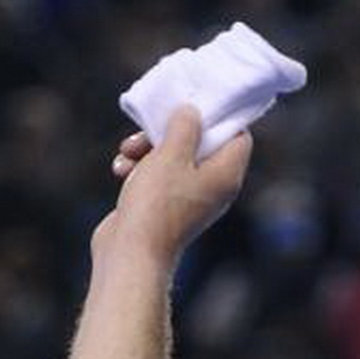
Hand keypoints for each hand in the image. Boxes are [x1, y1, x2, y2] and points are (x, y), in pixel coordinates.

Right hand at [92, 106, 252, 264]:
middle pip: (201, 144)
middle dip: (170, 133)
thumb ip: (185, 127)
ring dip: (148, 149)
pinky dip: (139, 169)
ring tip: (128, 151)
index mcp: (226, 174)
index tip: (194, 106)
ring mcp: (189, 198)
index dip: (220, 118)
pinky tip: (120, 170)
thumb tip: (192, 111)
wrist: (131, 252)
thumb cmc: (156, 203)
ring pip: (173, 158)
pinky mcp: (164, 206)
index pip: (238, 137)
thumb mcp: (171, 155)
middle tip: (147, 131)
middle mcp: (214, 186)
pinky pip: (157, 177)